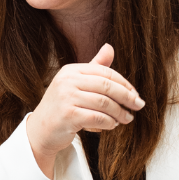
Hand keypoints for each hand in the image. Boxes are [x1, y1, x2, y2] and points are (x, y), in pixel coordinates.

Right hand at [25, 44, 143, 179]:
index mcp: (71, 70)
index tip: (135, 94)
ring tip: (127, 118)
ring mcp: (66, 98)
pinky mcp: (68, 115)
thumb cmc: (61, 108)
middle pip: (107, 86)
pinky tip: (112, 125)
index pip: (105, 72)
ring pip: (104, 103)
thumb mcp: (75, 84)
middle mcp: (67, 81)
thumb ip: (94, 68)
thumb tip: (110, 47)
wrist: (40, 131)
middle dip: (127, 97)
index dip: (124, 83)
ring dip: (120, 112)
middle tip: (138, 106)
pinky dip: (109, 123)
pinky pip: (97, 118)